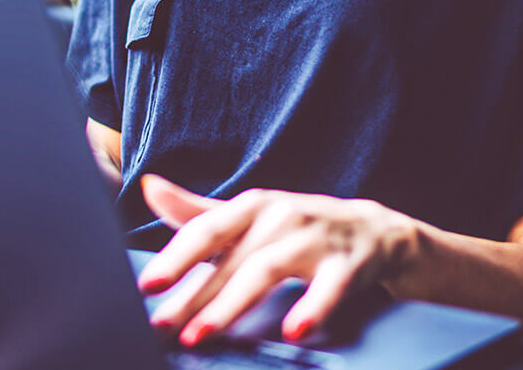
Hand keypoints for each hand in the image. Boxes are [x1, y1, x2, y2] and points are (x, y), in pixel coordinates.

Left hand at [135, 174, 418, 347]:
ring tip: (203, 334)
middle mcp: (280, 216)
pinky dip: (313, 307)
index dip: (175, 257)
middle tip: (163, 326)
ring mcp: (315, 238)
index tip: (147, 285)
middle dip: (194, 296)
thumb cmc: (298, 228)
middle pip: (230, 258)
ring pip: (268, 270)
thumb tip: (150, 187)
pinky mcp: (349, 263)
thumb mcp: (250, 217)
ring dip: (232, 304)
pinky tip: (295, 331)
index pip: (206, 230)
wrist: (375, 229)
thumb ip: (199, 212)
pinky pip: (330, 287)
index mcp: (252, 206)